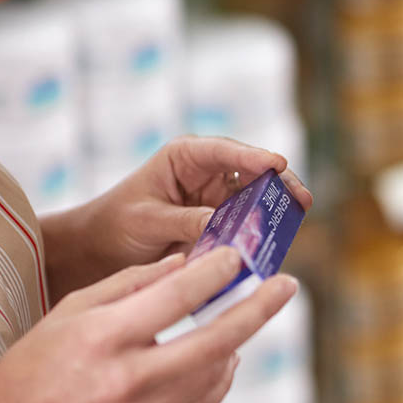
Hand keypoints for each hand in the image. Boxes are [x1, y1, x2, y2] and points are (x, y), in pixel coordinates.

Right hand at [0, 247, 296, 402]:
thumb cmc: (39, 360)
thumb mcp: (74, 308)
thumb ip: (132, 284)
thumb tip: (189, 261)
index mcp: (104, 337)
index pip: (175, 297)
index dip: (215, 273)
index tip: (241, 256)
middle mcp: (127, 378)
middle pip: (214, 340)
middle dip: (258, 309)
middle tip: (288, 284)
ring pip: (216, 373)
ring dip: (241, 342)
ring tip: (250, 316)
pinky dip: (223, 378)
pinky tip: (228, 357)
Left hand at [44, 136, 313, 300]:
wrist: (101, 251)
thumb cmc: (117, 224)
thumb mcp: (148, 221)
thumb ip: (186, 221)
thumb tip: (224, 226)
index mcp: (186, 157)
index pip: (225, 151)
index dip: (254, 157)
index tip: (277, 164)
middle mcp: (209, 172)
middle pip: (254, 172)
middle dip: (278, 184)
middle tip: (301, 200)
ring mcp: (220, 198)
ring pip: (258, 199)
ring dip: (275, 210)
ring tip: (295, 220)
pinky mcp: (225, 223)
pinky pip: (250, 224)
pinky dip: (263, 232)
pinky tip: (278, 241)